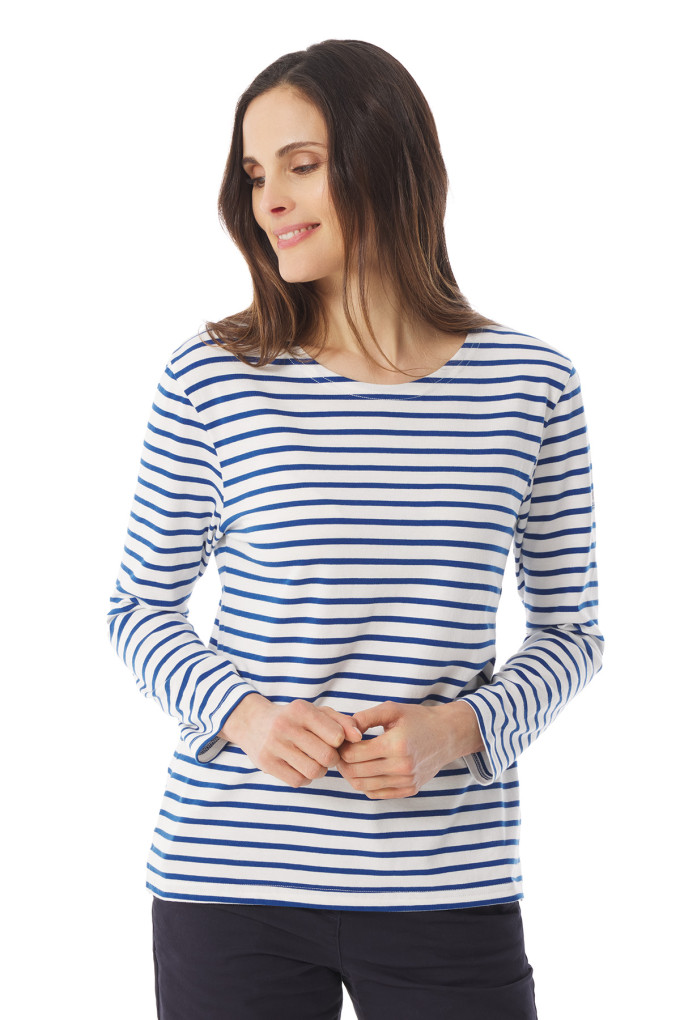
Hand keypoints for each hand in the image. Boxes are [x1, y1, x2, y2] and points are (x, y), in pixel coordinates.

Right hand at [220, 694, 362, 788]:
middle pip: (327, 756)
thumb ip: (342, 722)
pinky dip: (304, 778)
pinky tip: (300, 767)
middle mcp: (285, 726)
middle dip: (332, 759)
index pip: (336, 736)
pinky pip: (298, 781)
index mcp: (301, 710)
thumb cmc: (293, 718)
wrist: (252, 722)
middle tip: (326, 755)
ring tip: (314, 761)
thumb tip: (359, 737)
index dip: (339, 742)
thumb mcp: (316, 712)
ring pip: (314, 772)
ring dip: (320, 770)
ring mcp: (274, 746)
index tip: (333, 741)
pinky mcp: (266, 764)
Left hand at [335, 700, 482, 799]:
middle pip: (356, 773)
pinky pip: (377, 794)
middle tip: (340, 752)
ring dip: (351, 775)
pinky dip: (365, 784)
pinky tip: (365, 770)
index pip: (353, 754)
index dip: (342, 748)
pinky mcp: (409, 790)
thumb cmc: (418, 719)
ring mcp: (406, 781)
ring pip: (364, 787)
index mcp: (396, 744)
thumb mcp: (392, 710)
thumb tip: (343, 729)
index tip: (341, 741)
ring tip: (350, 761)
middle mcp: (401, 767)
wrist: (447, 734)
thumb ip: (365, 717)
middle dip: (342, 763)